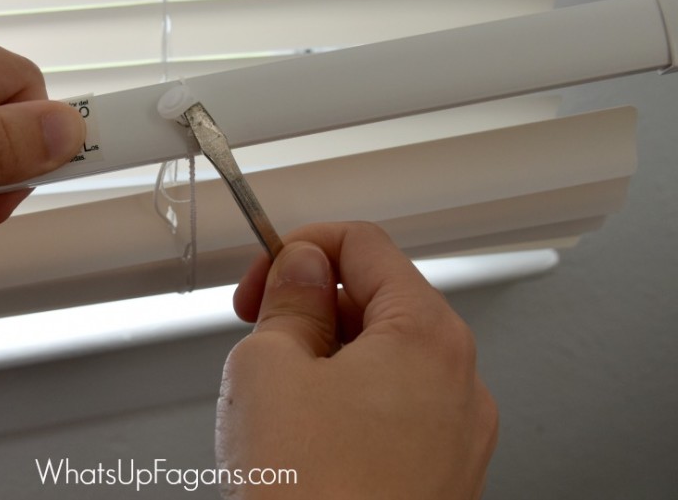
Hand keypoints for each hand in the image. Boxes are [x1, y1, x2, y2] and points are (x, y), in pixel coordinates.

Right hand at [216, 222, 497, 498]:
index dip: (301, 246)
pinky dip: (347, 406)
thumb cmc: (310, 497)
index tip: (264, 274)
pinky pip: (392, 413)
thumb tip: (300, 267)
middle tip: (260, 333)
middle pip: (379, 301)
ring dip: (325, 359)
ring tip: (277, 400)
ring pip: (383, 361)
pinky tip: (304, 441)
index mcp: (426, 336)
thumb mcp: (268, 367)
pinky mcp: (440, 478)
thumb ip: (288, 299)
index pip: (365, 244)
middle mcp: (458, 381)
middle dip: (311, 308)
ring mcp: (456, 436)